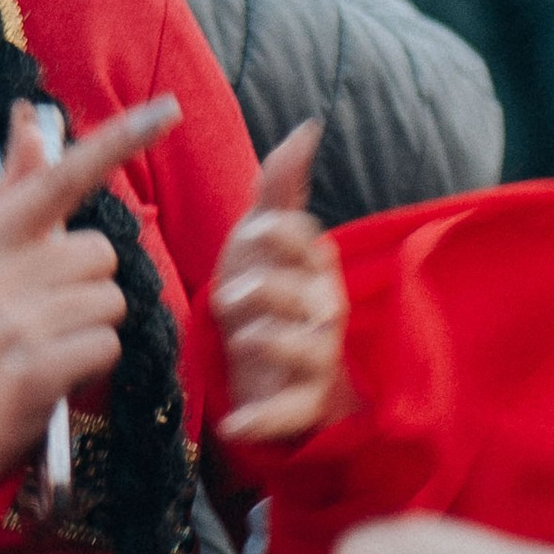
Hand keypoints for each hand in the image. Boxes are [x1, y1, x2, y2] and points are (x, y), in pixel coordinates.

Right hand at [0, 97, 175, 502]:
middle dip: (92, 289)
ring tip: (48, 350)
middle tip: (48, 322)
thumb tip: (32, 120)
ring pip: (110, 301)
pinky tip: (56, 376)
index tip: (170, 109)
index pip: (61, 178)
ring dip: (94, 330)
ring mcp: (8, 324)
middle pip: (102, 253)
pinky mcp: (30, 371)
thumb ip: (14, 192)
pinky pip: (107, 346)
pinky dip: (94, 365)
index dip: (118, 142)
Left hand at [210, 123, 346, 445]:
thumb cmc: (268, 290)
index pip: (301, 240)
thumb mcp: (265, 238)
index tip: (251, 238)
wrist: (275, 367)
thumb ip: (281, 187)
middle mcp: (323, 308)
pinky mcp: (303, 403)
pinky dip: (261, 420)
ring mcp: (316, 357)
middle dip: (263, 290)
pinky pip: (287, 412)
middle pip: (297, 292)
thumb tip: (306, 127)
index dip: (275, 238)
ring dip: (262, 340)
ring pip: (297, 346)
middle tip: (230, 298)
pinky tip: (233, 426)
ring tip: (237, 339)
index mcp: (313, 264)